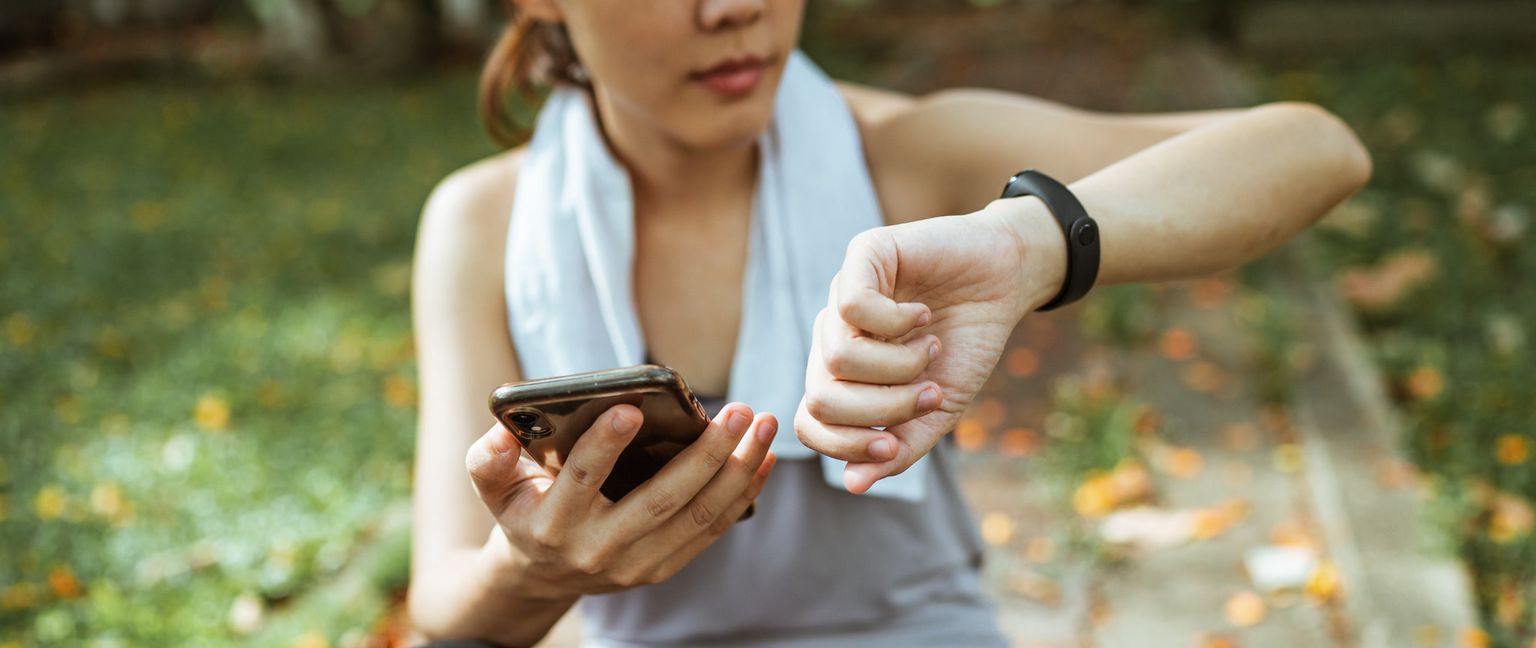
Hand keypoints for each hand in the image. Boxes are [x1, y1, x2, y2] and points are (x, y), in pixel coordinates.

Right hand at [465, 403, 776, 596]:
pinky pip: (709, 531)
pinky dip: (741, 495)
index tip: (632, 408)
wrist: (539, 574)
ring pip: (696, 517)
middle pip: (659, 501)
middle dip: (704, 455)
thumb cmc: (523, 509)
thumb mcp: (494, 485)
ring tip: (761, 427)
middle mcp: (596, 550)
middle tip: (738, 411)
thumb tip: (503, 429)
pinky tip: (762, 459)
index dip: (604, 445)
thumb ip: (489, 458)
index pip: (580, 480)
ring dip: (737, 471)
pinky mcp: (660, 569)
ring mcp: (633, 565)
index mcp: (551, 524)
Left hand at [796, 200, 1064, 493]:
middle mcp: (833, 335)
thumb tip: (853, 484)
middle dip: (883, 408)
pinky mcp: (862, 256)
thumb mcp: (938, 409)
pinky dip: (897, 323)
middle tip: (928, 391)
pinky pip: (852, 307)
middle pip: (821, 396)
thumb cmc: (967, 344)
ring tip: (930, 348)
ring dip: (898, 366)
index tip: (894, 443)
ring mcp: (842, 295)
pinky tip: (923, 315)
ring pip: (837, 357)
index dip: (846, 444)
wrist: (1007, 281)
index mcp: (843, 375)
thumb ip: (901, 448)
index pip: (810, 422)